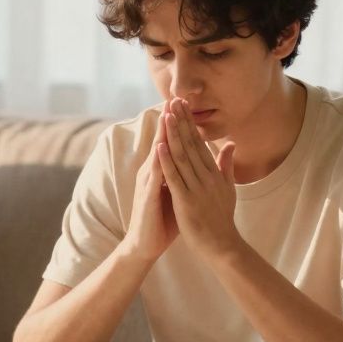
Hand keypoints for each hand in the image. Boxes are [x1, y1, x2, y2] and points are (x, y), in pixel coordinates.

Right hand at [119, 110, 178, 262]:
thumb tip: (197, 161)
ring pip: (156, 154)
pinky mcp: (146, 197)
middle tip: (175, 97)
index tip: (186, 104)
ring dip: (161, 135)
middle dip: (168, 120)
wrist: (145, 244)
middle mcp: (152, 173)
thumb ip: (187, 176)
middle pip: (162, 142)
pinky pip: (152, 177)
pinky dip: (157, 163)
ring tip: (166, 115)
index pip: (171, 143)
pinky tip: (160, 150)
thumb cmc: (162, 219)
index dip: (179, 124)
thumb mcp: (178, 193)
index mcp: (162, 171)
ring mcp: (147, 183)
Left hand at [156, 97, 240, 260]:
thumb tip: (231, 143)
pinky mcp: (186, 201)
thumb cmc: (222, 218)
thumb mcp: (228, 187)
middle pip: (192, 144)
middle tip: (174, 100)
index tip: (183, 104)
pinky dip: (166, 162)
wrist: (222, 245)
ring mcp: (197, 189)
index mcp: (214, 173)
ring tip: (166, 115)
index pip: (200, 142)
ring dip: (173, 135)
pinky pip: (175, 178)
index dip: (190, 122)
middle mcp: (207, 177)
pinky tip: (160, 147)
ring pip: (183, 157)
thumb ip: (227, 164)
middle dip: (182, 121)